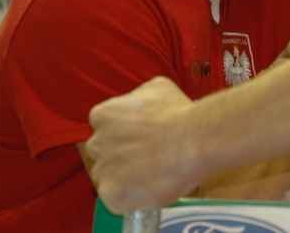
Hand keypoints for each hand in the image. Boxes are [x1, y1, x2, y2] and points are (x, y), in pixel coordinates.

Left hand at [87, 77, 196, 212]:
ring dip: (124, 178)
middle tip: (147, 157)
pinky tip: (153, 188)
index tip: (139, 138)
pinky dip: (133, 198)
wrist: (192, 141)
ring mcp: (103, 170)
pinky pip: (117, 200)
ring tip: (153, 175)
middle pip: (102, 153)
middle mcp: (97, 142)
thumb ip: (138, 97)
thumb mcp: (157, 87)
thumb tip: (141, 104)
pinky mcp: (112, 195)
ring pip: (108, 178)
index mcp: (103, 115)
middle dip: (119, 156)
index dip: (123, 134)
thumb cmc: (179, 113)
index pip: (104, 127)